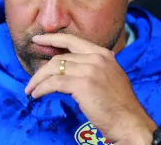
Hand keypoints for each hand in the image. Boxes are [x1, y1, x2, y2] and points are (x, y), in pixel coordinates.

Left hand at [24, 33, 156, 144]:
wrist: (130, 121)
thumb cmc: (120, 104)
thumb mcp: (109, 76)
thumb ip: (93, 67)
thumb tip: (70, 67)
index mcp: (103, 53)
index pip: (72, 40)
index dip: (52, 39)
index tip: (37, 39)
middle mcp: (96, 57)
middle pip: (59, 58)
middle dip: (41, 69)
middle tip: (31, 80)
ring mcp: (89, 70)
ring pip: (53, 69)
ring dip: (38, 80)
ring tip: (31, 90)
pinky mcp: (82, 84)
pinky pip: (53, 83)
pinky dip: (42, 89)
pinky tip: (37, 95)